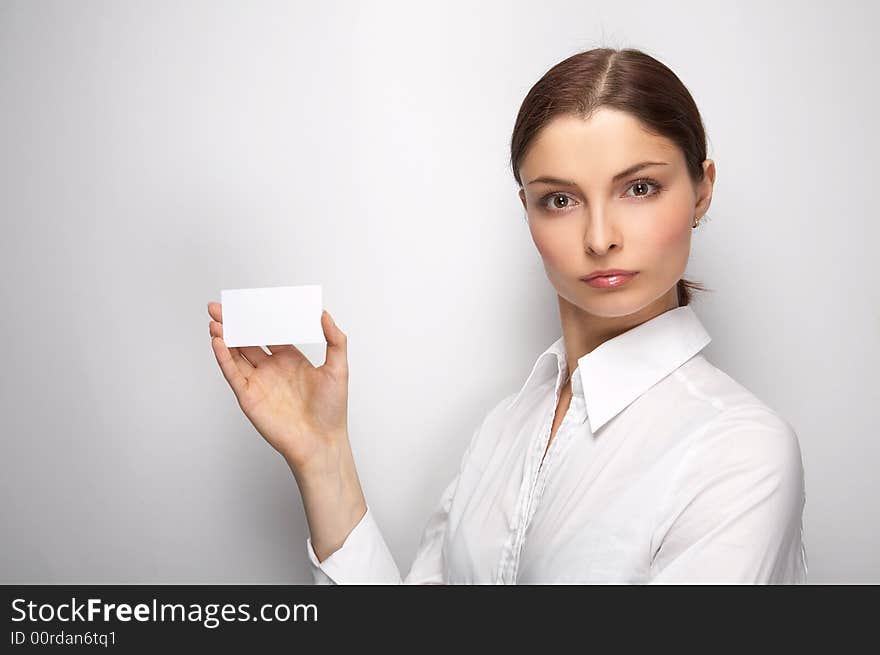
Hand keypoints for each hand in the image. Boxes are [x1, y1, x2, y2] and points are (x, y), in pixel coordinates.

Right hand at [207, 302, 349, 472]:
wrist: (321, 441)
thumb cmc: (332, 410)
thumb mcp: (338, 368)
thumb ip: (335, 339)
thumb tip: (325, 314)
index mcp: (290, 359)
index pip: (269, 332)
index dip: (258, 317)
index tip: (250, 301)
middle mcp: (271, 369)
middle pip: (247, 340)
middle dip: (233, 323)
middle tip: (219, 307)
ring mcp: (258, 382)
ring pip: (235, 354)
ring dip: (224, 337)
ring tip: (215, 321)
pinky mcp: (248, 397)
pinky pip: (232, 373)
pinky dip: (223, 357)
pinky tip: (218, 341)